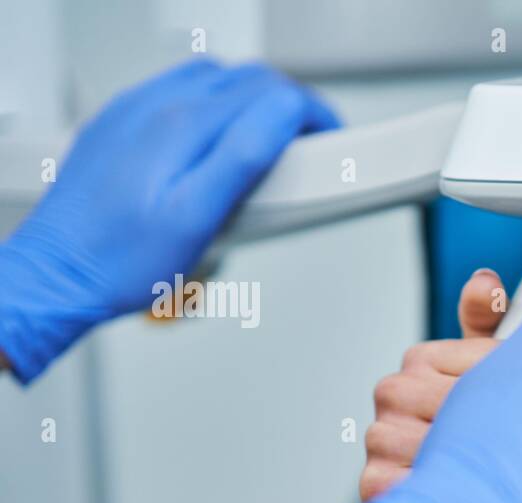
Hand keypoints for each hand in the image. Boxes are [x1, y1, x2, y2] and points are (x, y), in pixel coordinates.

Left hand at [0, 59, 338, 382]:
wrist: (60, 273)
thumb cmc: (124, 261)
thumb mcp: (198, 219)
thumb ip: (243, 159)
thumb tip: (282, 119)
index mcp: (182, 126)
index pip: (270, 93)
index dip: (312, 113)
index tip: (331, 139)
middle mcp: (155, 106)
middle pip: (247, 79)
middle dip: (291, 107)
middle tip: (313, 146)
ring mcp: (135, 111)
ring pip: (216, 80)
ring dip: (254, 104)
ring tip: (272, 144)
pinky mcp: (121, 123)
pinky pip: (180, 93)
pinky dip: (216, 108)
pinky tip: (220, 143)